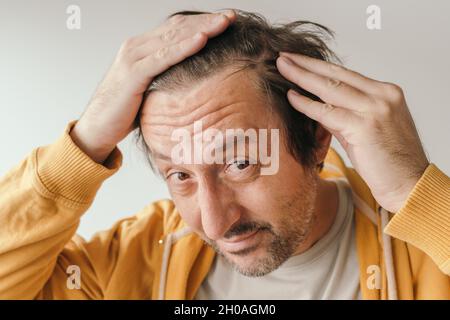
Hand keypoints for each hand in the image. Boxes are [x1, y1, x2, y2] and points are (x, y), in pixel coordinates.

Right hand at [71, 10, 235, 162]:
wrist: (97, 128)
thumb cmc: (125, 110)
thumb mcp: (150, 88)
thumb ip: (165, 77)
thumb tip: (192, 80)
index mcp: (142, 48)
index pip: (177, 29)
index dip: (202, 22)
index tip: (226, 20)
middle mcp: (137, 46)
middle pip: (178, 27)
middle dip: (207, 21)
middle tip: (232, 16)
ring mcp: (133, 57)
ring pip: (173, 38)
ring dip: (202, 29)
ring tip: (224, 22)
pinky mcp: (133, 73)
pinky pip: (163, 57)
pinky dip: (184, 48)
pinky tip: (202, 40)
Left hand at [276, 52, 428, 212]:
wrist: (408, 183)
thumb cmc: (387, 160)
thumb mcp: (365, 128)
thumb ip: (343, 114)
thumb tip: (316, 104)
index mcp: (386, 92)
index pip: (345, 74)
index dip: (319, 66)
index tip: (299, 59)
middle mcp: (382, 95)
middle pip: (336, 75)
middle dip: (306, 64)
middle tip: (283, 56)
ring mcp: (375, 109)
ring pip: (330, 88)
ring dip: (302, 77)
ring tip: (281, 67)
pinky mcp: (364, 127)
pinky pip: (327, 112)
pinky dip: (306, 104)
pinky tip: (291, 96)